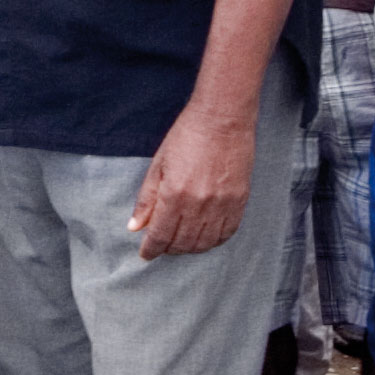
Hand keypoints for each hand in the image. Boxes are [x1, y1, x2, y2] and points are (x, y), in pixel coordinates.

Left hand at [128, 94, 257, 260]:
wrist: (223, 119)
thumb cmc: (187, 136)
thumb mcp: (158, 165)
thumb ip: (147, 199)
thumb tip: (135, 227)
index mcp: (174, 195)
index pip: (160, 235)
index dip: (151, 249)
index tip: (146, 254)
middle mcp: (199, 204)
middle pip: (182, 243)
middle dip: (168, 249)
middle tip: (162, 246)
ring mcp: (222, 205)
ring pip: (204, 243)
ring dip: (190, 248)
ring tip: (181, 243)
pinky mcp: (239, 201)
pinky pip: (226, 233)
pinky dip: (213, 241)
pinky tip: (205, 237)